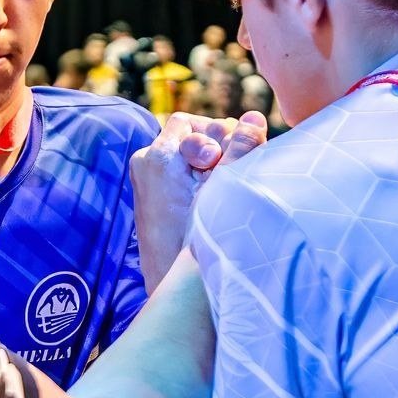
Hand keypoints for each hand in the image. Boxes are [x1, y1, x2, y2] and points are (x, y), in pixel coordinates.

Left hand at [132, 111, 267, 290]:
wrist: (178, 281)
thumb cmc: (204, 234)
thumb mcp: (227, 186)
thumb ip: (240, 149)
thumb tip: (254, 116)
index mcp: (158, 156)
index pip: (187, 123)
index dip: (211, 135)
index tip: (222, 161)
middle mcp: (144, 164)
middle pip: (182, 138)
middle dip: (209, 149)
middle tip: (225, 172)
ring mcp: (143, 181)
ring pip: (180, 156)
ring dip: (204, 164)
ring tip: (219, 186)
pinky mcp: (148, 196)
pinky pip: (173, 173)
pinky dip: (193, 177)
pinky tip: (210, 196)